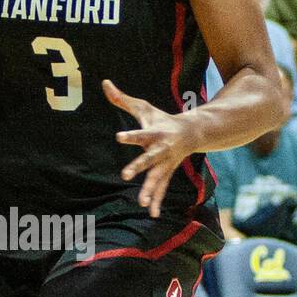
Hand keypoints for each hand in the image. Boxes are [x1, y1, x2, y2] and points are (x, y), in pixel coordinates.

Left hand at [105, 79, 195, 218]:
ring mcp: (165, 164)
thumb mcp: (143, 107)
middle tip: (125, 175)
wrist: (192, 132)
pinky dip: (157, 201)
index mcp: (154, 133)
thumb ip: (122, 99)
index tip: (119, 136)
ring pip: (157, 178)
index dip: (130, 135)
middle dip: (138, 167)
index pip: (140, 134)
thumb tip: (104, 83)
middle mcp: (161, 150)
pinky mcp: (167, 173)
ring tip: (140, 202)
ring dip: (149, 190)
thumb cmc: (162, 119)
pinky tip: (152, 214)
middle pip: (149, 159)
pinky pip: (162, 189)